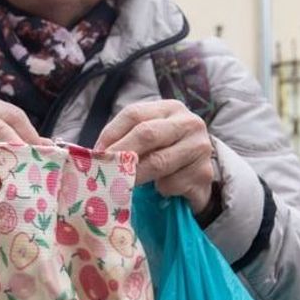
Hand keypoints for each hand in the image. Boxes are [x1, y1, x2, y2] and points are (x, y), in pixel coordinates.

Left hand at [94, 100, 214, 213]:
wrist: (198, 175)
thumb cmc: (166, 153)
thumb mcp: (148, 139)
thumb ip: (126, 139)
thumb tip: (95, 154)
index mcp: (170, 108)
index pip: (134, 114)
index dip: (112, 134)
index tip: (96, 153)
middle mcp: (189, 123)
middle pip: (147, 134)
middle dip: (121, 154)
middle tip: (103, 170)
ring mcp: (200, 147)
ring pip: (158, 162)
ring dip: (137, 176)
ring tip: (126, 185)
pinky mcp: (204, 173)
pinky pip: (171, 184)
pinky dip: (160, 190)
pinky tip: (162, 190)